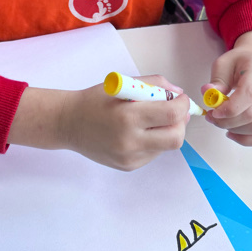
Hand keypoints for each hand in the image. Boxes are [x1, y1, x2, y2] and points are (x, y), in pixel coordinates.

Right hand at [7, 75, 190, 170]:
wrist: (68, 124)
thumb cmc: (94, 100)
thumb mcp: (123, 83)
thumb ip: (153, 84)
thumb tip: (178, 94)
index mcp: (128, 116)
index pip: (172, 114)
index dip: (183, 105)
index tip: (180, 98)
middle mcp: (130, 141)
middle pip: (176, 138)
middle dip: (180, 123)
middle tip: (173, 112)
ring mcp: (129, 157)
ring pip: (166, 147)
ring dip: (166, 131)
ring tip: (149, 121)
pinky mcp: (128, 166)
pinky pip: (153, 153)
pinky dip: (153, 141)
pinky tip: (137, 132)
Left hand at [203, 31, 251, 145]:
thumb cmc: (239, 64)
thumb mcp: (223, 64)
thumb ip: (216, 80)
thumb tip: (208, 93)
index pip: (249, 94)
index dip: (230, 108)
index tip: (214, 112)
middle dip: (228, 121)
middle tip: (212, 118)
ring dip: (236, 130)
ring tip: (221, 123)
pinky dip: (246, 140)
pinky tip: (232, 132)